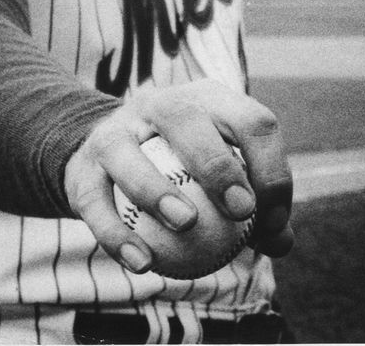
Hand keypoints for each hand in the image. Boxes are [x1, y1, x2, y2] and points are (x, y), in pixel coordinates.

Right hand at [64, 79, 293, 273]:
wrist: (109, 157)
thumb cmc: (184, 170)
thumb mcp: (222, 176)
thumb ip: (252, 208)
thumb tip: (281, 241)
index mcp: (205, 100)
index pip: (249, 120)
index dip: (271, 167)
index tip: (270, 219)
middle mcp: (157, 104)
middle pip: (185, 118)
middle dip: (217, 163)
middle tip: (240, 210)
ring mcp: (114, 130)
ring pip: (128, 151)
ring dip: (157, 189)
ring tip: (186, 224)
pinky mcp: (83, 166)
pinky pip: (96, 200)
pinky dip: (116, 234)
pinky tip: (142, 264)